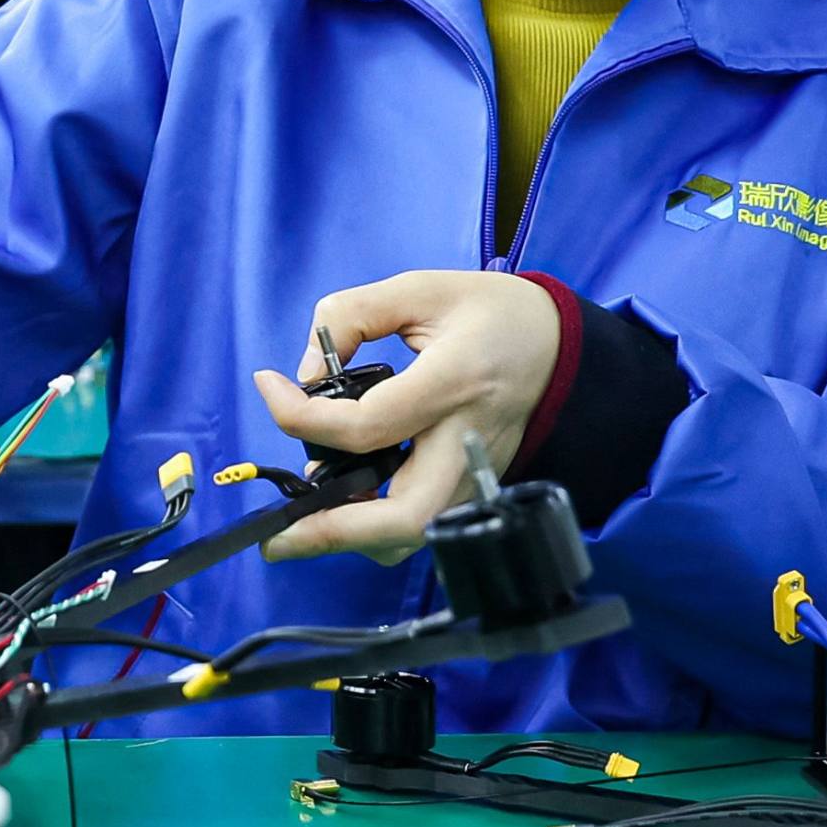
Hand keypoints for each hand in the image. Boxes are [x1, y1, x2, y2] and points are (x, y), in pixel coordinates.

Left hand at [249, 271, 563, 563]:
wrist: (557, 343)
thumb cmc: (489, 312)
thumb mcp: (418, 289)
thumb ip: (352, 317)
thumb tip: (306, 375)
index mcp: (454, 384)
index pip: (365, 427)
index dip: (299, 416)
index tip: (270, 385)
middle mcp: (466, 442)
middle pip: (401, 519)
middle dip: (331, 532)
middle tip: (277, 534)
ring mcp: (475, 475)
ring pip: (409, 536)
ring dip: (352, 534)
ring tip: (308, 511)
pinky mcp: (475, 488)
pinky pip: (420, 525)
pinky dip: (375, 525)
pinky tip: (346, 498)